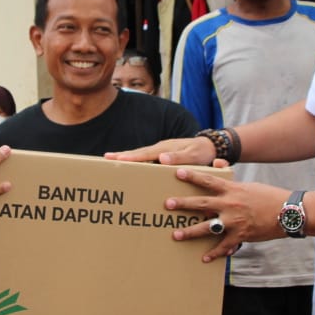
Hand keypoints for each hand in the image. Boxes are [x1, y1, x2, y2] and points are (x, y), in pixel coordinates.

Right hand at [105, 136, 220, 165]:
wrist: (209, 146)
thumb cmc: (202, 151)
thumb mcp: (193, 155)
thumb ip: (179, 158)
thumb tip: (162, 159)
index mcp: (165, 148)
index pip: (144, 153)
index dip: (130, 157)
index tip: (117, 159)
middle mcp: (160, 149)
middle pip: (138, 153)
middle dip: (121, 155)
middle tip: (105, 158)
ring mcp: (160, 152)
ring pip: (141, 155)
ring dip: (127, 158)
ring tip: (112, 162)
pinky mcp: (163, 156)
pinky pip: (147, 159)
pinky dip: (137, 161)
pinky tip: (131, 167)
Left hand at [165, 168, 292, 261]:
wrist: (287, 212)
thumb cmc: (267, 196)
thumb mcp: (248, 185)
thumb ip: (230, 178)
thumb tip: (219, 163)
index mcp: (232, 190)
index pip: (209, 181)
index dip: (193, 176)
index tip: (177, 173)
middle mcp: (230, 205)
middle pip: (202, 204)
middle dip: (183, 204)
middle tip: (168, 204)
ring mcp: (234, 222)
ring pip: (207, 228)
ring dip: (190, 232)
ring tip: (176, 235)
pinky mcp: (241, 236)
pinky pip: (224, 246)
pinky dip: (214, 254)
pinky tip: (204, 258)